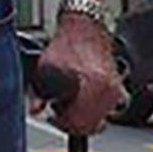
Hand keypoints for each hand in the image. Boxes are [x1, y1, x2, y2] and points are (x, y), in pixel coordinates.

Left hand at [33, 12, 126, 134]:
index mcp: (93, 88)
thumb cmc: (66, 45)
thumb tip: (35, 110)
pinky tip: (84, 96)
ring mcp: (115, 88)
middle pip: (93, 126)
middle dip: (75, 121)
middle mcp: (108, 90)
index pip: (80, 125)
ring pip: (101, 117)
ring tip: (73, 101)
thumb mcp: (45, 69)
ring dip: (86, 115)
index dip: (63, 123)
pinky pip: (108, 106)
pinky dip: (96, 107)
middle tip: (61, 110)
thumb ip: (38, 94)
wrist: (84, 26)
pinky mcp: (117, 84)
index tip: (55, 115)